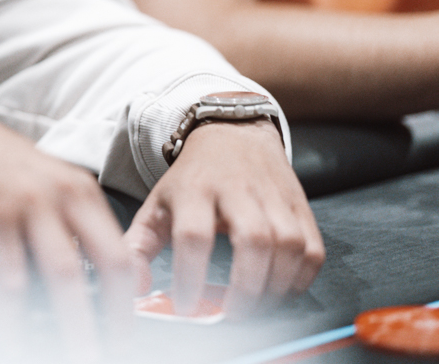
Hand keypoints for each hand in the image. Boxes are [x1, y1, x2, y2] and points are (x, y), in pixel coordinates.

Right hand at [0, 109, 134, 358]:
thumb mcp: (39, 178)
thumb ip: (63, 218)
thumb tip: (80, 270)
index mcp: (78, 188)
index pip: (120, 249)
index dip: (128, 296)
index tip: (123, 327)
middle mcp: (60, 195)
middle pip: (108, 263)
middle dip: (116, 315)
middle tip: (114, 348)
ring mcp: (27, 206)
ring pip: (66, 276)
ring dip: (75, 324)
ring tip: (77, 352)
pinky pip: (11, 280)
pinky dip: (16, 317)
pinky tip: (17, 338)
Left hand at [124, 119, 323, 316]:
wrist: (233, 134)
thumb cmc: (192, 178)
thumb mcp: (157, 203)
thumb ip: (139, 245)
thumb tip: (135, 287)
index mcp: (194, 189)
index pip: (193, 236)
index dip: (190, 275)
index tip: (186, 306)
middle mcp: (237, 189)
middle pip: (253, 241)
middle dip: (245, 287)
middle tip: (233, 316)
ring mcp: (273, 196)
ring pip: (289, 246)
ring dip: (276, 286)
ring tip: (256, 307)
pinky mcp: (300, 205)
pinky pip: (313, 248)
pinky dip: (302, 278)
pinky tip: (281, 291)